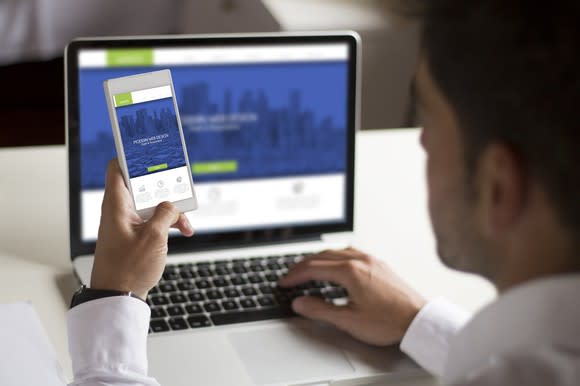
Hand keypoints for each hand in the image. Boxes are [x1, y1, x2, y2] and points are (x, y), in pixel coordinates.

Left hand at [91, 160, 194, 299]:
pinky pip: (154, 219)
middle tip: (179, 187)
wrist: (119, 297)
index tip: (150, 151)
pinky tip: (182, 231)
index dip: (132, 156)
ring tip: (185, 221)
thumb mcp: (154, 237)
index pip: (118, 167)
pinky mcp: (135, 234)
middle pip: (142, 185)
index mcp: (116, 204)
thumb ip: (166, 213)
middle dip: (164, 186)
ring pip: (152, 203)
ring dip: (171, 209)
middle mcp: (119, 210)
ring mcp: (127, 222)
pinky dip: (168, 222)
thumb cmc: (128, 269)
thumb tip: (172, 205)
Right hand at [279, 247, 425, 345]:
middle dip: (303, 265)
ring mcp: (371, 260)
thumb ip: (320, 310)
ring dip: (319, 258)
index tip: (284, 283)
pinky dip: (335, 256)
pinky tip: (335, 264)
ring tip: (308, 268)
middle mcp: (360, 260)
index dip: (295, 276)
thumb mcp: (348, 320)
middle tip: (290, 275)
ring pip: (337, 251)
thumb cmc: (389, 321)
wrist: (418, 320)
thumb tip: (300, 303)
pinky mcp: (379, 265)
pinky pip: (351, 252)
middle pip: (322, 256)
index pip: (313, 268)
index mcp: (350, 272)